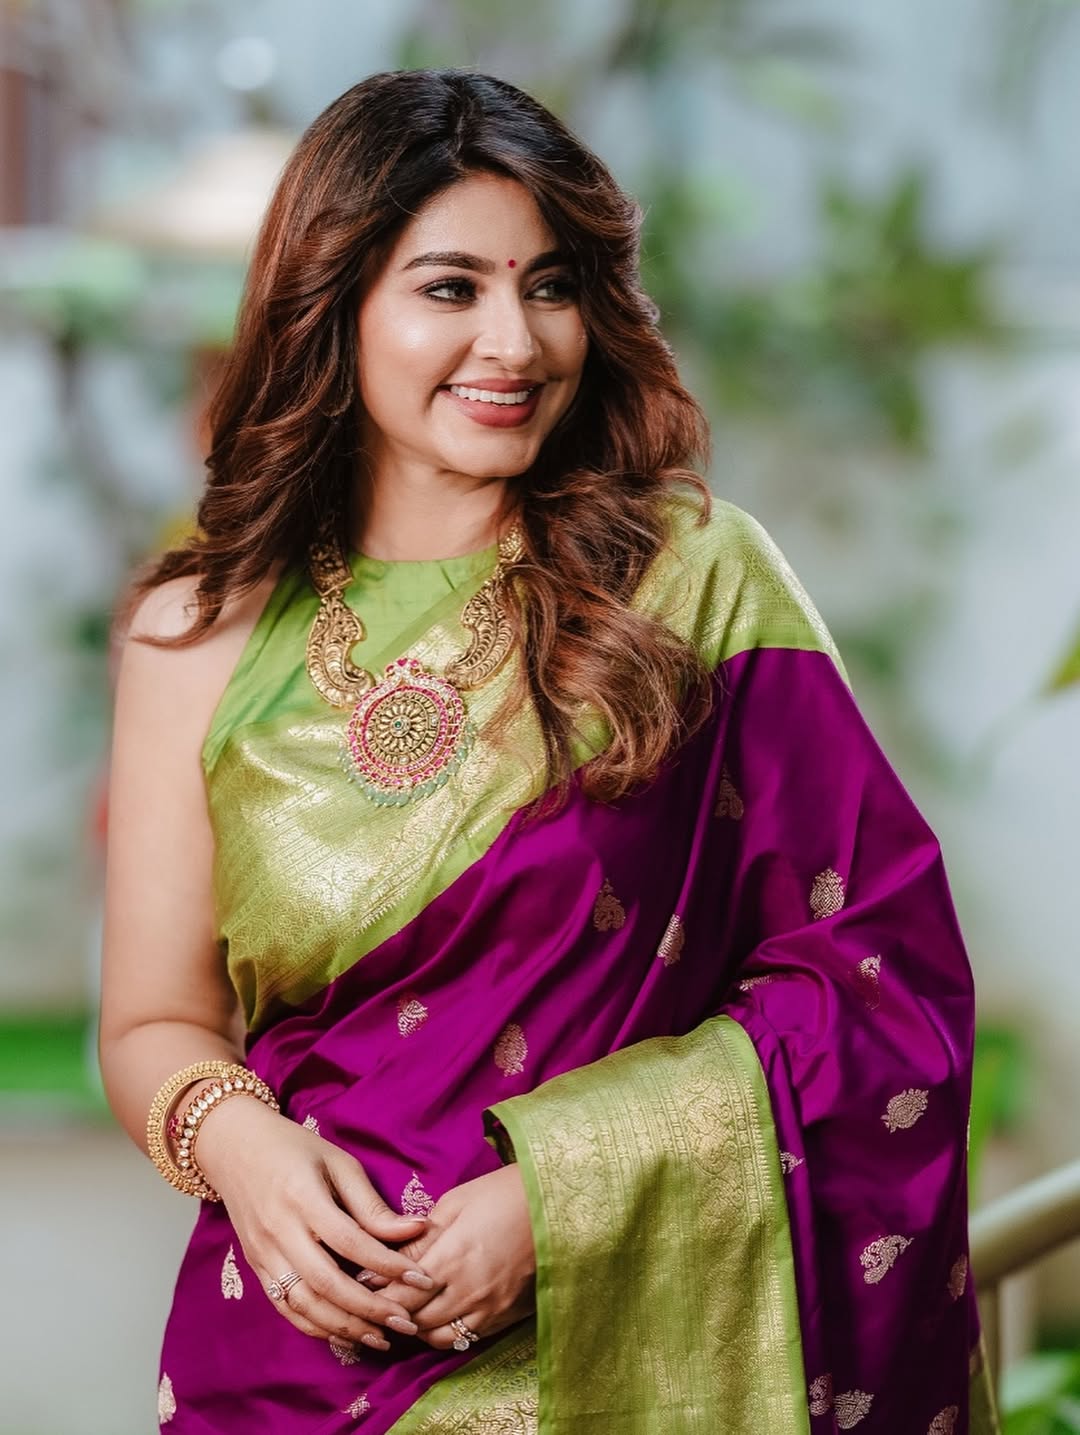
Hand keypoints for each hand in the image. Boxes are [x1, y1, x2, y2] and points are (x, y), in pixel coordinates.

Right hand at [194, 1098, 441, 1350]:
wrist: (236, 1148)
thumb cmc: (295, 1149)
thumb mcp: (338, 1163)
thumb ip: (371, 1204)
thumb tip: (415, 1230)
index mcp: (303, 1197)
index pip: (350, 1242)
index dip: (388, 1265)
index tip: (422, 1279)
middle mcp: (279, 1231)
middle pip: (327, 1283)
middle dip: (370, 1309)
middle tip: (407, 1322)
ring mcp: (263, 1253)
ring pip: (304, 1304)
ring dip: (344, 1327)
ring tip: (382, 1337)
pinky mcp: (256, 1268)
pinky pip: (285, 1307)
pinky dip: (315, 1326)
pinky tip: (344, 1333)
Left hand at [376, 1164, 536, 1350]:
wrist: (558, 1205)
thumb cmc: (504, 1193)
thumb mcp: (456, 1203)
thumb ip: (420, 1238)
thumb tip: (384, 1260)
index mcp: (451, 1258)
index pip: (400, 1294)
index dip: (377, 1295)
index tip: (361, 1287)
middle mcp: (468, 1292)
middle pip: (415, 1320)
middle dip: (392, 1313)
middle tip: (377, 1302)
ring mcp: (489, 1309)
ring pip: (438, 1337)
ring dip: (417, 1328)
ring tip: (406, 1311)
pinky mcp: (507, 1317)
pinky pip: (466, 1339)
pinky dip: (445, 1333)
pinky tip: (438, 1316)